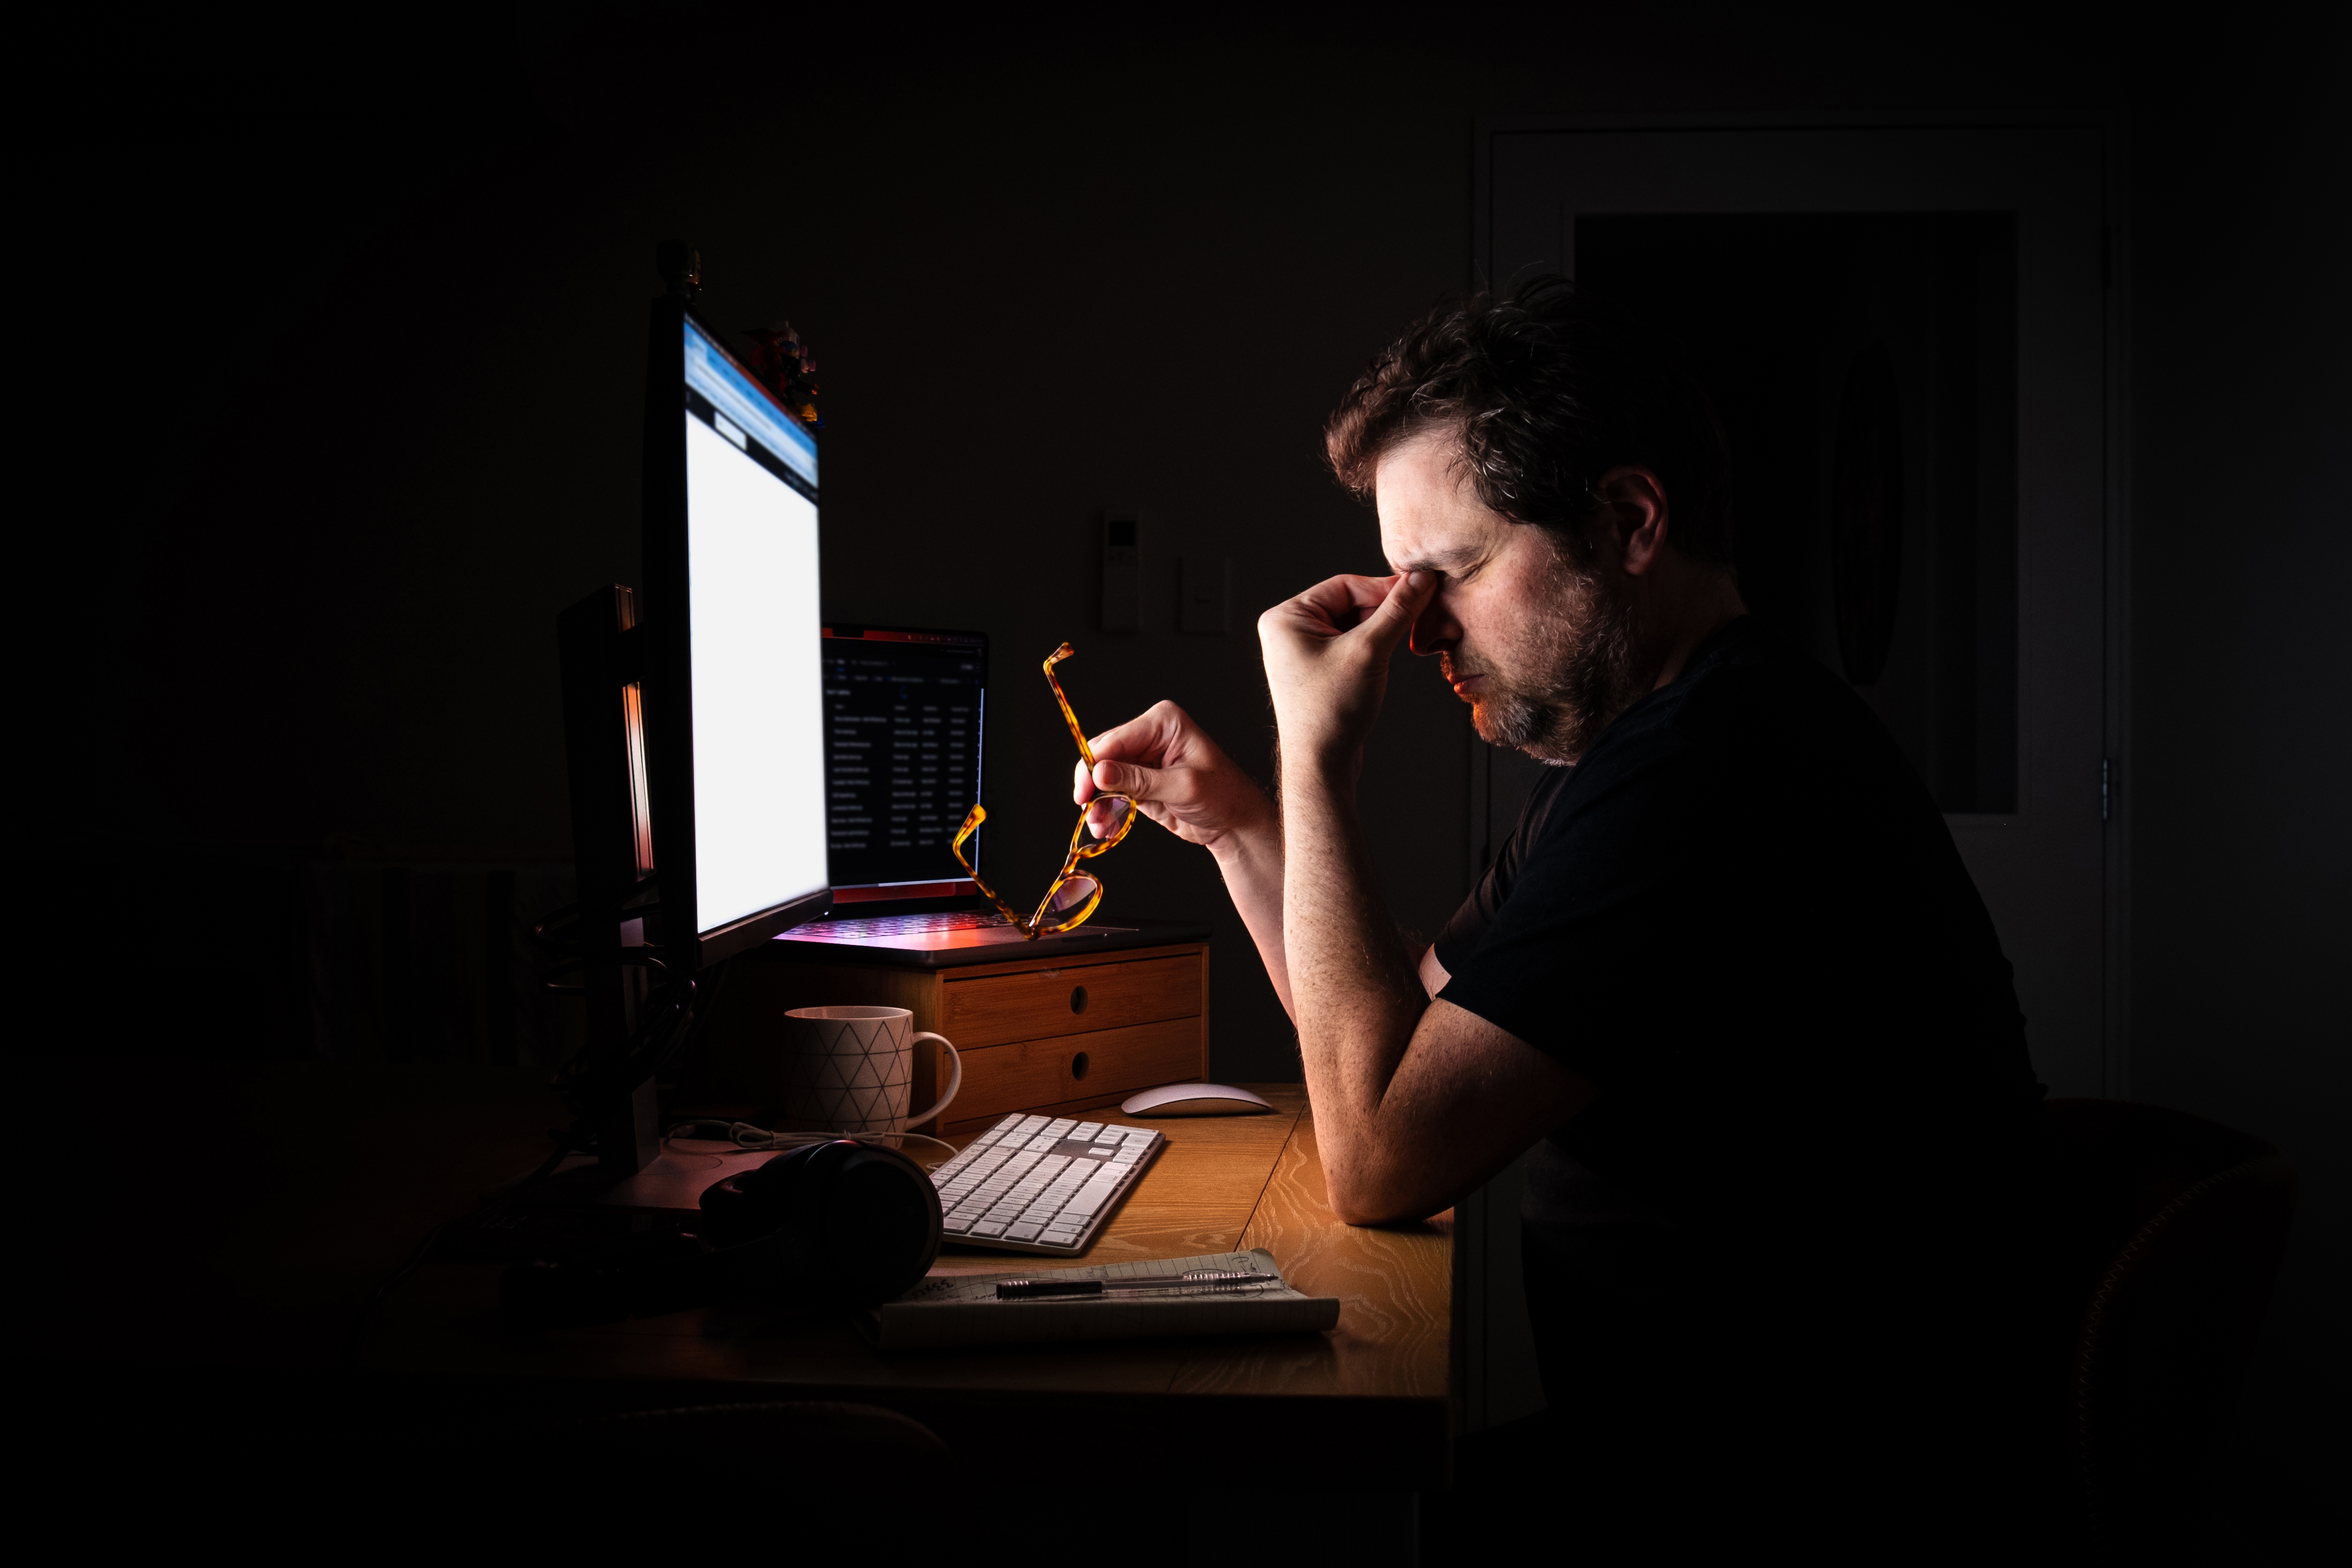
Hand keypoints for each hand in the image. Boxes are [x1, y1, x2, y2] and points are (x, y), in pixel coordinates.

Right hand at [1071, 701, 1273, 855]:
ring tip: (1098, 825)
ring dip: (1097, 802)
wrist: (1236, 823)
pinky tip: (1105, 827)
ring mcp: (1143, 760)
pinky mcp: (1140, 782)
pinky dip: (1106, 809)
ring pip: (1103, 777)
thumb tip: (1100, 774)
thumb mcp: (1183, 787)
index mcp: (1163, 723)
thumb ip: (1140, 781)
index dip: (1093, 764)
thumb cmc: (1223, 796)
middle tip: (1088, 810)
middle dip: (1093, 785)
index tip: (1084, 792)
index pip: (1116, 739)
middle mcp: (1150, 736)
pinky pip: (1112, 793)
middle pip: (1104, 756)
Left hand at [1257, 570, 1435, 771]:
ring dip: (1380, 632)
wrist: (1321, 764)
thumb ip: (1397, 611)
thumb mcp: (1369, 651)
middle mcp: (1288, 631)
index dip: (1385, 589)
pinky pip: (1349, 645)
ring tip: (1396, 648)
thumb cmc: (1329, 712)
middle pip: (1349, 603)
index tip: (1419, 590)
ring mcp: (1301, 652)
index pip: (1345, 585)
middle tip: (1415, 619)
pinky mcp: (1317, 670)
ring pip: (1353, 625)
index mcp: (1286, 618)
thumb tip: (1420, 579)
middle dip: (1383, 613)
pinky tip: (1382, 663)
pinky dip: (1372, 649)